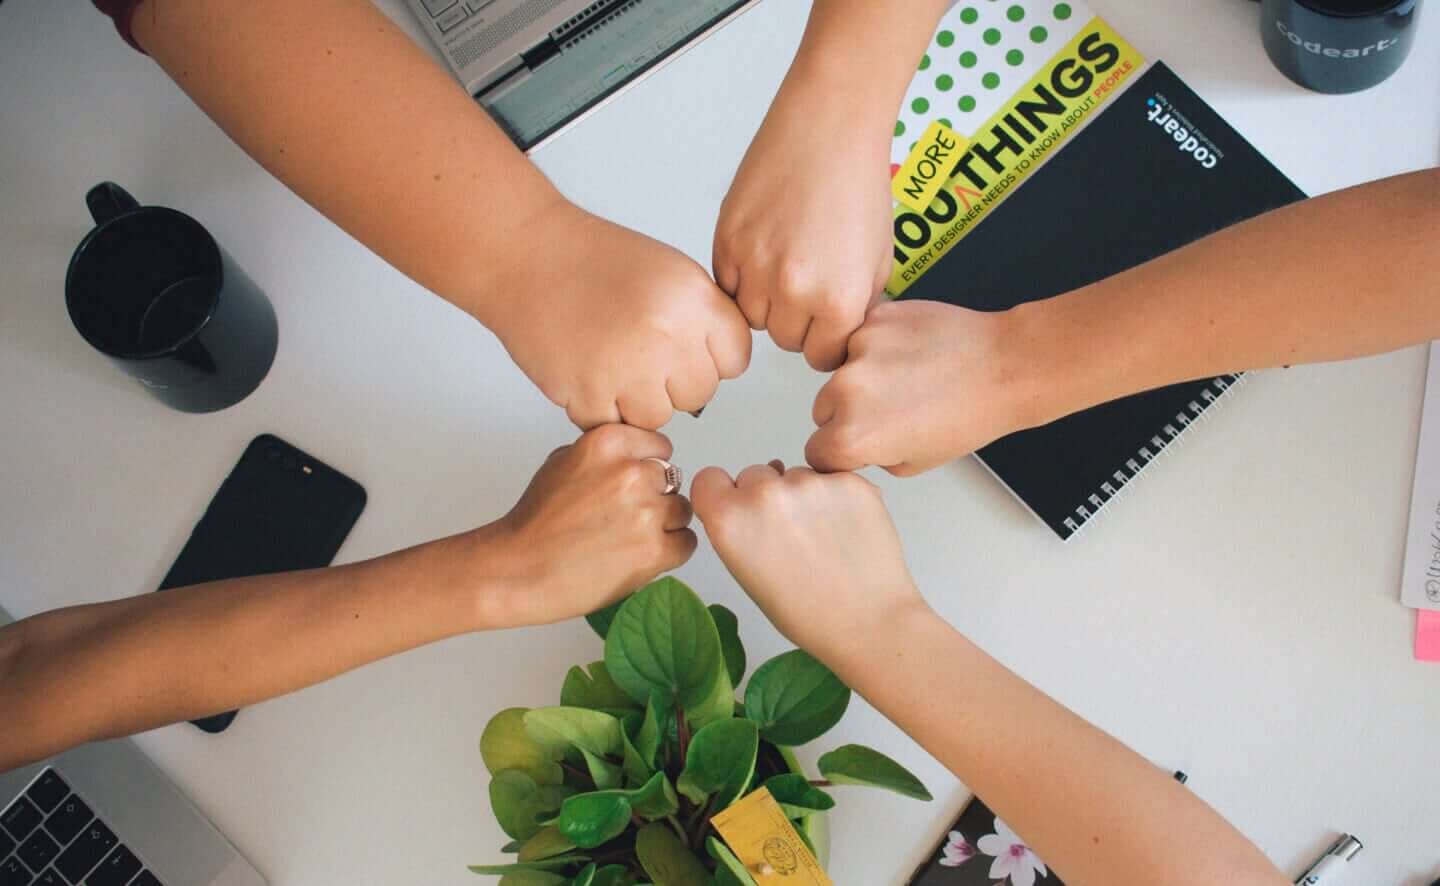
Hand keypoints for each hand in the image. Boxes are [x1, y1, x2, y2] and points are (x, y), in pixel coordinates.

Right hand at [472, 425, 697, 627]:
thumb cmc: (535, 521)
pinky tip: (639, 556)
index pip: (660, 446)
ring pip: (683, 511)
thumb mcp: (563, 461)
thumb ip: (606, 453)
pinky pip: (686, 543)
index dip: (648, 468)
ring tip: (630, 539)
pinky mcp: (654, 551)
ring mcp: (646, 512)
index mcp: (609, 443)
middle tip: (625, 518)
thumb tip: (638, 457)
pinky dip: (670, 552)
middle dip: (656, 497)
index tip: (632, 486)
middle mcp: (631, 472)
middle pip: (673, 480)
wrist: (518, 570)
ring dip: (665, 525)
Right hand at [487, 204, 750, 428]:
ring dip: (637, 400)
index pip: (735, 359)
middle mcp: (666, 335)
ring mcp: (627, 369)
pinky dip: (600, 408)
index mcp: (693, 299)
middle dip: (674, 381)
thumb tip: (720, 365)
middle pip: (699, 394)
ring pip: (659, 417)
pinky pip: (614, 426)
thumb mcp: (671, 271)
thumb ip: (703, 318)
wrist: (527, 255)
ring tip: (611, 361)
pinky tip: (588, 371)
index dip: (711, 357)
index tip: (688, 349)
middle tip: (641, 353)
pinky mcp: (588, 395)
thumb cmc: (595, 260)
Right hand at [691, 462, 925, 664]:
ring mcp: (809, 482)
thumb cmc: (805, 613)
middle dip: (766, 496)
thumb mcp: (747, 574)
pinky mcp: (849, 480)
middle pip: (754, 474)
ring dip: (804, 495)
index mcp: (729, 519)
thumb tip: (748, 498)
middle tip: (790, 535)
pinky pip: (831, 477)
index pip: (709, 478)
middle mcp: (764, 492)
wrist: (868, 622)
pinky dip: (837, 496)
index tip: (740, 512)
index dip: (724, 495)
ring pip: (796, 474)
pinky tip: (847, 530)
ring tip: (824, 537)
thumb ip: (737, 529)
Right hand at [713, 81, 891, 370]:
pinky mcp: (726, 241)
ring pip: (752, 317)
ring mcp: (755, 266)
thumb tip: (839, 336)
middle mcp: (794, 290)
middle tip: (807, 283)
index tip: (825, 322)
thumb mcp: (879, 258)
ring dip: (766, 300)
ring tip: (785, 262)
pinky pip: (727, 285)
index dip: (825, 338)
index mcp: (839, 300)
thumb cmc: (859, 180)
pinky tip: (765, 247)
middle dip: (797, 319)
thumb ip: (858, 306)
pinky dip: (742, 276)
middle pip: (784, 340)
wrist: (830, 125)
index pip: (822, 355)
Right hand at [806, 300, 1050, 475]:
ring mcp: (859, 349)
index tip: (856, 445)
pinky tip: (910, 354)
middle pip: (822, 408)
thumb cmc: (970, 415)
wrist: (1004, 366)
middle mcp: (847, 391)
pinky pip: (860, 338)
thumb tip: (851, 444)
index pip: (816, 451)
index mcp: (853, 436)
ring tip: (907, 379)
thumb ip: (869, 455)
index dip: (838, 452)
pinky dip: (878, 346)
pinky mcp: (875, 319)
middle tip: (891, 410)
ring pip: (840, 370)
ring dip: (861, 376)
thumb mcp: (913, 463)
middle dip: (847, 412)